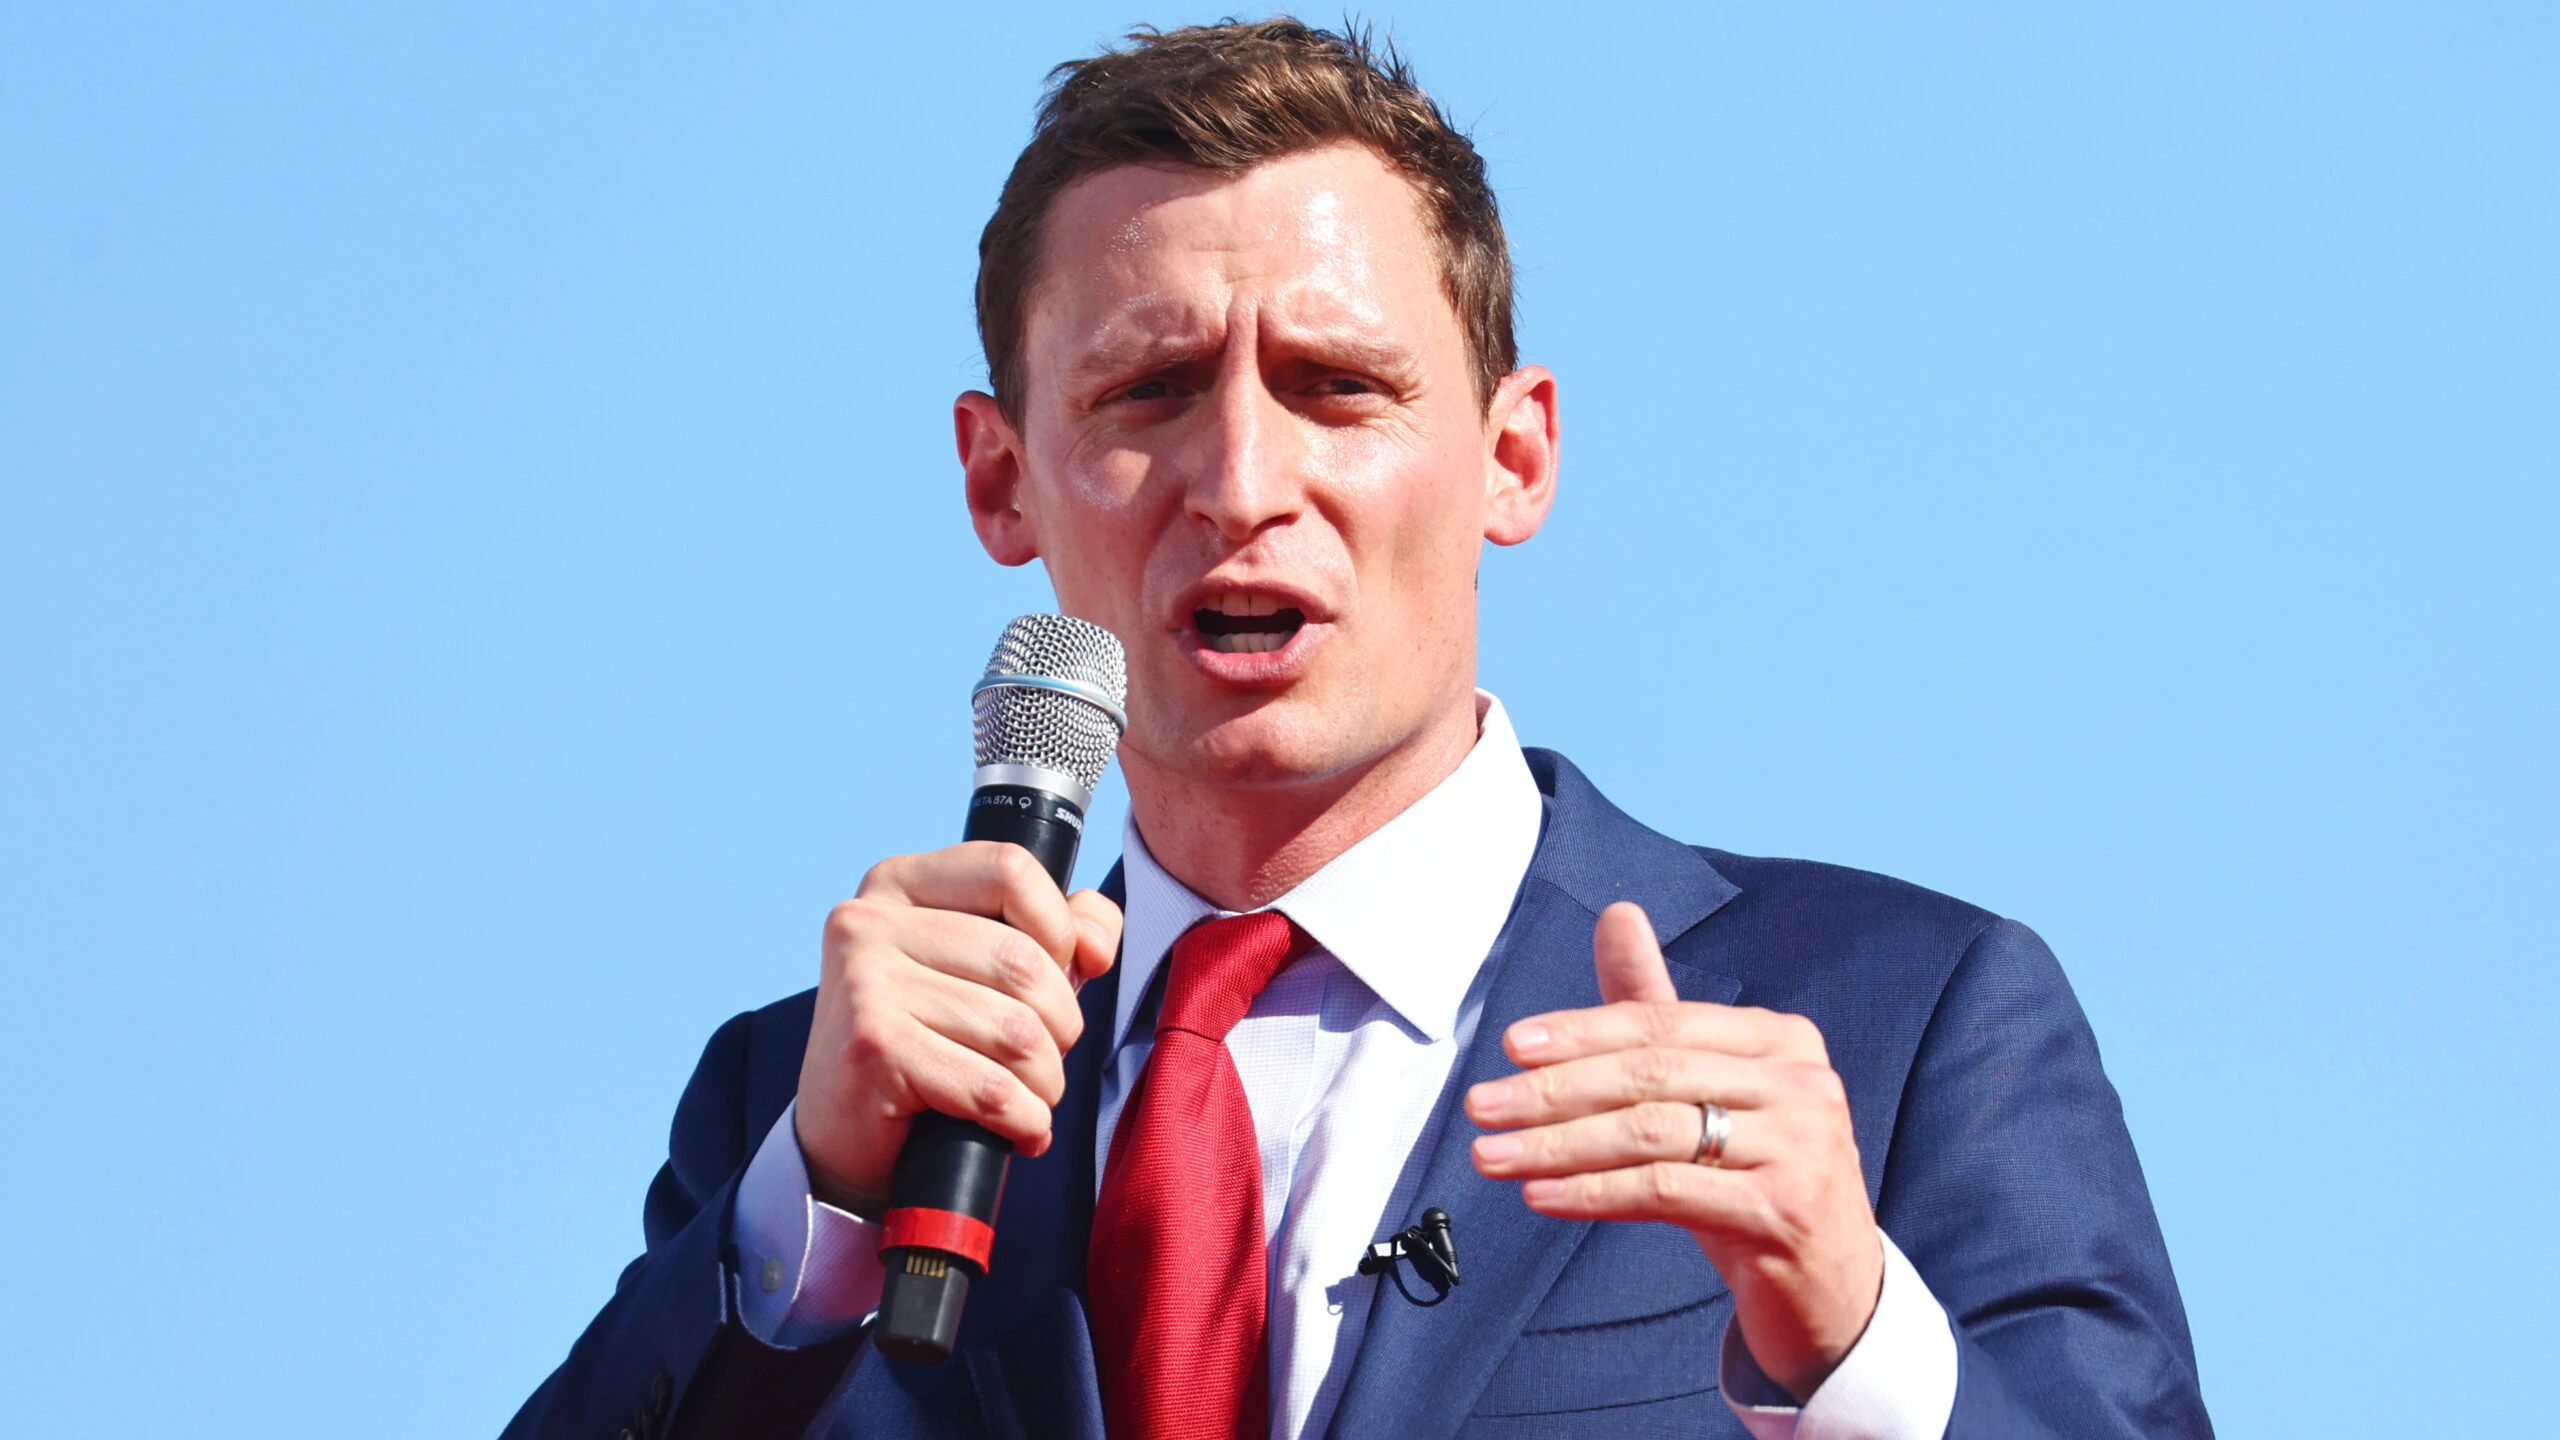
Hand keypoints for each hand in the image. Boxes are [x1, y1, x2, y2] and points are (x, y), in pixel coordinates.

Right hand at [794, 841, 1123, 1216]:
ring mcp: (865, 984)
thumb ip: (1056, 931)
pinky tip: (1020, 1130)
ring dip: (1045, 1081)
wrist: (844, 1133)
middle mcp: (870, 922)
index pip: (1010, 869)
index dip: (1060, 927)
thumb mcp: (986, 970)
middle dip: (1060, 1025)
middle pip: (1023, 960)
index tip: (1063, 975)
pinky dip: (1024, 1119)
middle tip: (1044, 1059)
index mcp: (900, 884)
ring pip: (1015, 1030)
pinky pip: (990, 1087)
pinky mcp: (872, 1050)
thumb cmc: (928, 1042)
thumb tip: (1096, 941)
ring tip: (1032, 1098)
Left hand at [1466, 902, 1882, 1400]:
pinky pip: (1667, 1190)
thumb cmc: (1752, 1175)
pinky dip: (1593, 1192)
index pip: (1661, 1023)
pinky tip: (1541, 1195)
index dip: (1581, 1031)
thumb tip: (1617, 912)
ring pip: (1651, 1132)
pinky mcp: (1785, 1210)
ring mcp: (1802, 1146)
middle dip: (1554, 1089)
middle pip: (1651, 1074)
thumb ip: (1657, 1007)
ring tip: (1492, 1155)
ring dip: (1557, 1145)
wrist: (1830, 1285)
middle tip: (1481, 1105)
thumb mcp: (1708, 1091)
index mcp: (1781, 1037)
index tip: (1510, 1046)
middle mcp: (1802, 1082)